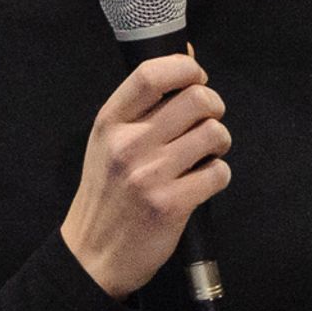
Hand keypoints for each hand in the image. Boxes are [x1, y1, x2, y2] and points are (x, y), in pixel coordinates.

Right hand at [59, 52, 231, 299]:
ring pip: (214, 134)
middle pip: (196, 99)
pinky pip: (219, 173)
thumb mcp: (109, 142)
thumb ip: (144, 103)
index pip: (152, 74)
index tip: (196, 79)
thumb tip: (187, 55)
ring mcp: (150, 175)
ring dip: (219, 143)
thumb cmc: (106, 195)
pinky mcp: (171, 204)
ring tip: (206, 154)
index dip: (186, 67)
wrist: (92, 256)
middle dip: (214, 106)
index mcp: (110, 123)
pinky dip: (218, 175)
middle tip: (207, 121)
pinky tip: (202, 182)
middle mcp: (128, 145)